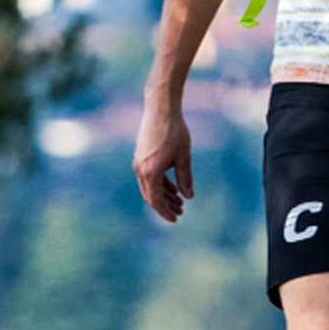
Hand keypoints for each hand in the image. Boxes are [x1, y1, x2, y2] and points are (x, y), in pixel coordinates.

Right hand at [133, 102, 194, 221]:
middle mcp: (141, 169)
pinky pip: (149, 177)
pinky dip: (160, 183)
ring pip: (150, 186)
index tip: (175, 219)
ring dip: (164, 195)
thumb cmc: (174, 131)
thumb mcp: (184, 157)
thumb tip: (189, 196)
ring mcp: (139, 163)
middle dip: (165, 206)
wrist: (161, 109)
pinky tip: (173, 187)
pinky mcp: (141, 157)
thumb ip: (185, 178)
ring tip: (179, 201)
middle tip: (180, 212)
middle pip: (151, 196)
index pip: (156, 200)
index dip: (165, 212)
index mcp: (150, 172)